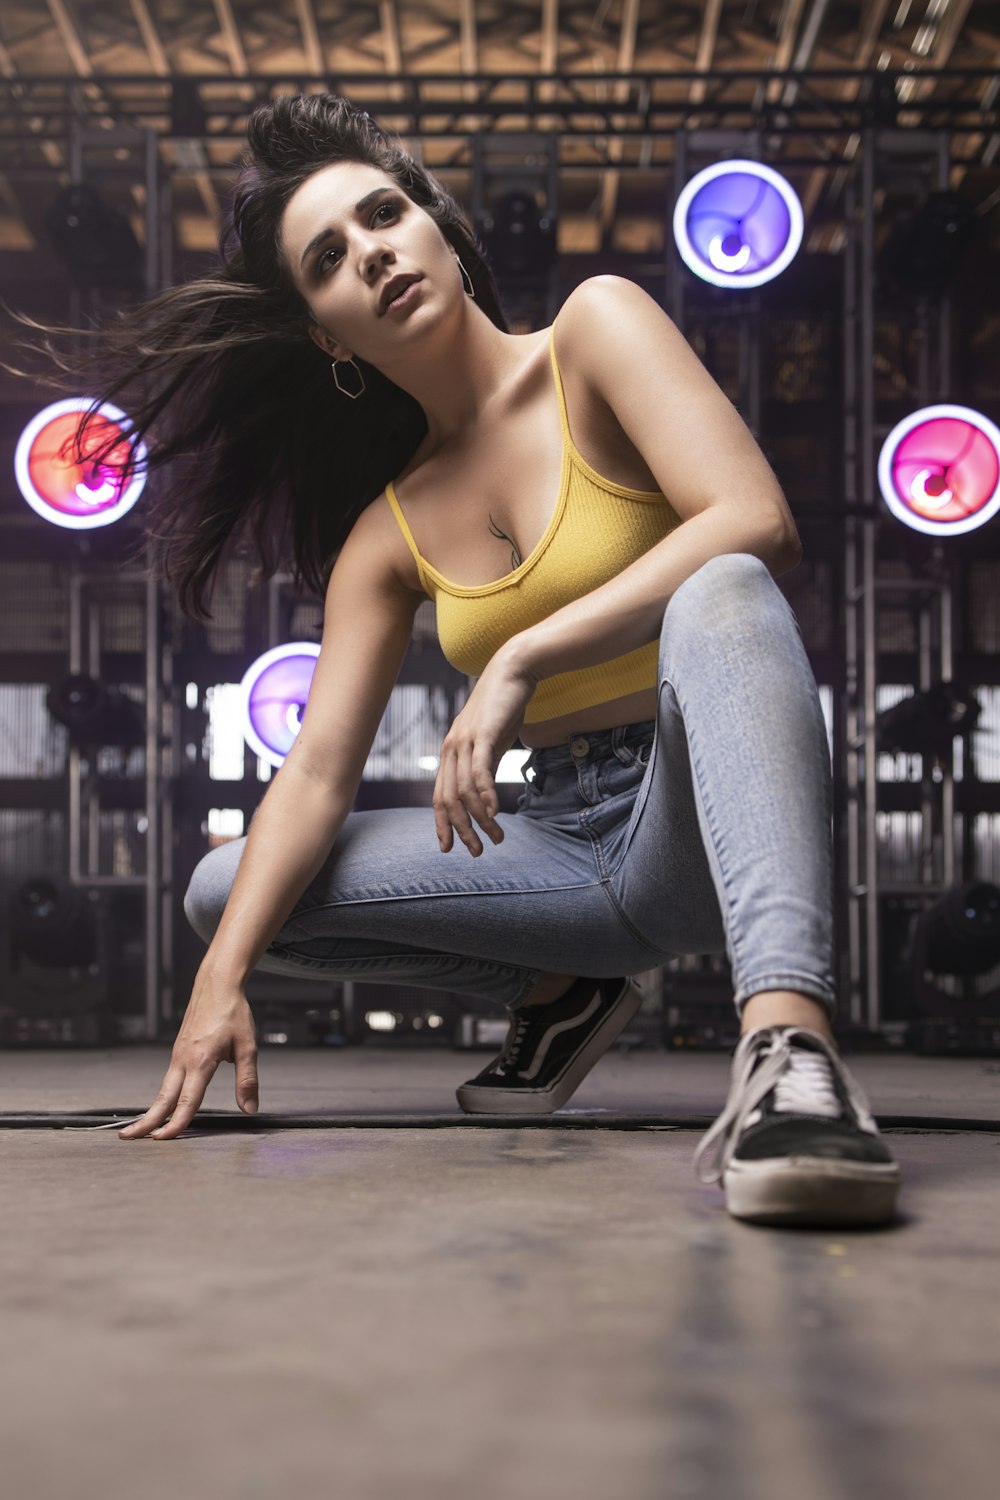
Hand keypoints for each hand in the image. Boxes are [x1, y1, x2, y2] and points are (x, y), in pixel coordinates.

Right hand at [118, 968, 258, 1140]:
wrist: (216, 984)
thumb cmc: (233, 1013)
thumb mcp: (248, 1046)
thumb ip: (247, 1080)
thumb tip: (250, 1109)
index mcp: (201, 1060)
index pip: (187, 1099)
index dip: (177, 1122)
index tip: (165, 1139)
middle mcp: (184, 1060)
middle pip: (163, 1097)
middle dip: (146, 1120)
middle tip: (128, 1138)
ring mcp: (178, 1055)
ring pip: (163, 1089)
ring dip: (152, 1110)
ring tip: (138, 1128)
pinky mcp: (178, 1051)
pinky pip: (168, 1079)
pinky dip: (162, 1097)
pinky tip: (161, 1107)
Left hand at [434, 646, 537, 855]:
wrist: (513, 671)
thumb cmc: (504, 707)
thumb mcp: (490, 741)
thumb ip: (484, 765)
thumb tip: (485, 794)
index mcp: (450, 752)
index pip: (439, 796)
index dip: (442, 824)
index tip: (449, 848)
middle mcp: (451, 749)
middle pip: (448, 800)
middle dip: (461, 830)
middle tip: (477, 851)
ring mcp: (464, 741)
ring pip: (465, 791)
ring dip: (480, 820)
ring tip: (497, 837)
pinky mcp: (482, 735)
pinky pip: (479, 772)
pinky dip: (484, 796)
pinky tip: (493, 813)